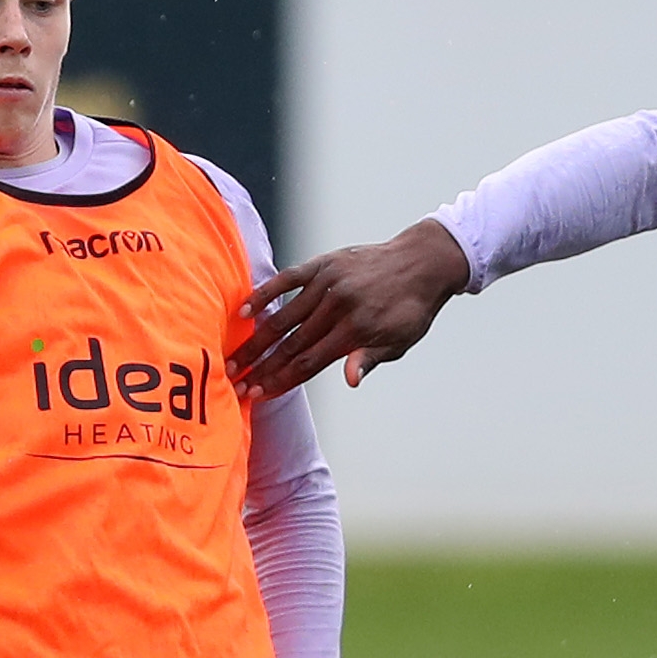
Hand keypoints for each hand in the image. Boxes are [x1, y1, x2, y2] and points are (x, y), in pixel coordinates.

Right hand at [229, 220, 471, 398]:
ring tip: (233, 357)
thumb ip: (369, 359)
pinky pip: (287, 279)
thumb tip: (349, 380)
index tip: (256, 395)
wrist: (423, 262)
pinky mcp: (323, 264)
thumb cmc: (411, 309)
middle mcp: (338, 306)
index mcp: (356, 330)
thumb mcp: (399, 340)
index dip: (280, 381)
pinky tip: (244, 312)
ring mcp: (328, 283)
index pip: (308, 363)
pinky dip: (265, 294)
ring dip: (256, 340)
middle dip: (260, 367)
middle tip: (234, 383)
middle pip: (290, 344)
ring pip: (283, 317)